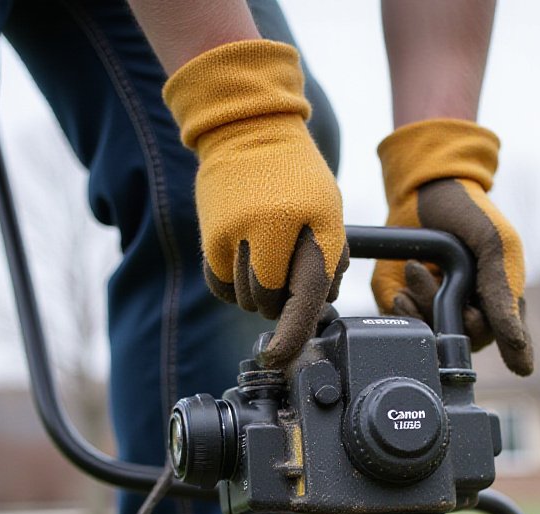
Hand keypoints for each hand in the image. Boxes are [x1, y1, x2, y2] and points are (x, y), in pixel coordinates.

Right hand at [163, 39, 346, 364]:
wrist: (248, 129)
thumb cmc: (297, 179)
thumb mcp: (329, 211)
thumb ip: (329, 261)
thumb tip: (319, 310)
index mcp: (315, 223)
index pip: (306, 293)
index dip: (292, 332)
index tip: (279, 357)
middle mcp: (273, 229)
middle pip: (269, 302)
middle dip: (279, 298)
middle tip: (285, 264)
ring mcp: (237, 232)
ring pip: (243, 298)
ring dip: (255, 291)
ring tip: (264, 249)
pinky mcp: (210, 236)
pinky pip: (220, 287)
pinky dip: (232, 284)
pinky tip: (242, 255)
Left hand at [372, 119, 531, 375]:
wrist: (423, 190)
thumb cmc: (472, 214)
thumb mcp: (497, 247)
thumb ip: (506, 297)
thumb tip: (519, 352)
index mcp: (503, 304)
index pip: (505, 346)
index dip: (489, 340)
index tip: (470, 312)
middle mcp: (472, 314)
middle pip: (463, 344)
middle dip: (447, 315)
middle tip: (437, 278)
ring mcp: (439, 314)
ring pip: (432, 340)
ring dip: (421, 309)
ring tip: (415, 271)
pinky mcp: (408, 310)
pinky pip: (404, 331)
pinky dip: (401, 313)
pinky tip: (402, 291)